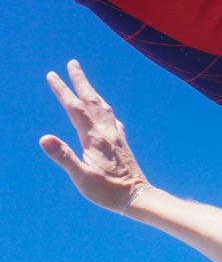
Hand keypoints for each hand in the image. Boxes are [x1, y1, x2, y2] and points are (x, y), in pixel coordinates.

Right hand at [40, 60, 150, 212]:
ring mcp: (117, 137)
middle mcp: (108, 133)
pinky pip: (113, 120)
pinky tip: (108, 115)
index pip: (75, 108)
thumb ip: (63, 156)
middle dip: (81, 81)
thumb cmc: (108, 191)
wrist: (137, 198)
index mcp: (95, 137)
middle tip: (73, 63)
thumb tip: (44, 138)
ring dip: (93, 93)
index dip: (63, 91)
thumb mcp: (81, 177)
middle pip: (92, 101)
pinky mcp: (123, 145)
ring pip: (104, 108)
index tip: (52, 75)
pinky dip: (105, 110)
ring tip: (85, 83)